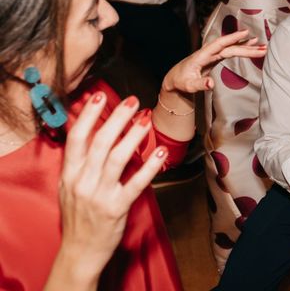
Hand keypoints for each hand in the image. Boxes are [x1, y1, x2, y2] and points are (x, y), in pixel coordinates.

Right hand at [49, 93, 166, 287]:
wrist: (80, 251)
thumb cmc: (79, 214)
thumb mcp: (70, 186)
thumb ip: (80, 161)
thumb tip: (95, 131)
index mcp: (70, 173)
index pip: (77, 138)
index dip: (89, 116)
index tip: (100, 97)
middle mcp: (82, 181)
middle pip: (100, 143)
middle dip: (117, 119)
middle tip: (133, 101)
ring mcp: (99, 195)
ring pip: (117, 159)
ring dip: (133, 136)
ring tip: (146, 120)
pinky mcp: (117, 208)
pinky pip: (135, 184)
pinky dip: (149, 167)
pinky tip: (160, 153)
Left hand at [162, 29, 266, 93]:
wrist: (176, 78)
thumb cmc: (181, 81)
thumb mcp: (189, 85)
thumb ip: (200, 84)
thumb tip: (211, 84)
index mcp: (202, 55)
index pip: (219, 44)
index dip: (233, 38)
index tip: (246, 33)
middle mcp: (209, 52)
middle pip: (230, 47)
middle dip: (247, 47)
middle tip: (263, 48)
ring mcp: (213, 54)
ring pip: (232, 48)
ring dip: (247, 47)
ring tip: (262, 46)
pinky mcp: (216, 57)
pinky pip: (231, 51)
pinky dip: (241, 49)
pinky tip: (251, 47)